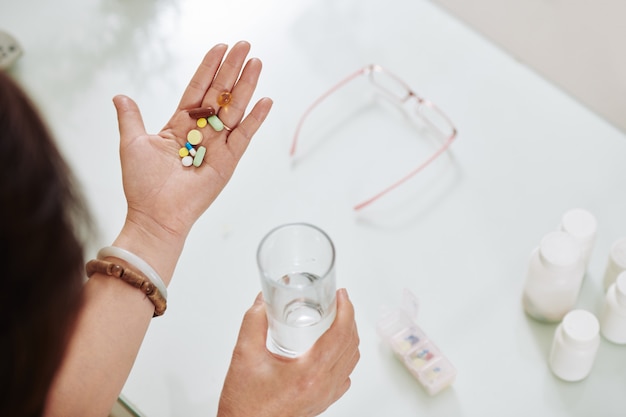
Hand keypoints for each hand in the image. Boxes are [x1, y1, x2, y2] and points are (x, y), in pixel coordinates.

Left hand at [113, 41, 271, 242]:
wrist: (156, 214)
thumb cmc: (142, 183)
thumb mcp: (132, 143)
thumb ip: (131, 117)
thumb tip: (120, 96)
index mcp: (180, 125)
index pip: (197, 89)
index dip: (208, 68)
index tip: (220, 47)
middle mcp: (202, 132)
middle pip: (220, 94)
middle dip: (232, 69)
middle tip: (244, 45)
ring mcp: (218, 146)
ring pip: (235, 109)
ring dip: (246, 86)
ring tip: (256, 62)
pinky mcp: (229, 161)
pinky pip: (245, 136)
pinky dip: (255, 119)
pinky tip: (265, 100)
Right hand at [218, 289, 359, 416]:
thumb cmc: (244, 405)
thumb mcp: (244, 356)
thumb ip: (253, 322)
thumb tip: (263, 301)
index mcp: (309, 373)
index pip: (340, 335)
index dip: (345, 310)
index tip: (341, 296)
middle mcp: (322, 387)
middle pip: (350, 345)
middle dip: (348, 318)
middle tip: (339, 302)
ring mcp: (325, 397)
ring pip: (351, 361)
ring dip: (348, 337)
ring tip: (337, 320)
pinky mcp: (321, 403)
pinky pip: (344, 376)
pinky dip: (344, 357)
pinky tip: (332, 349)